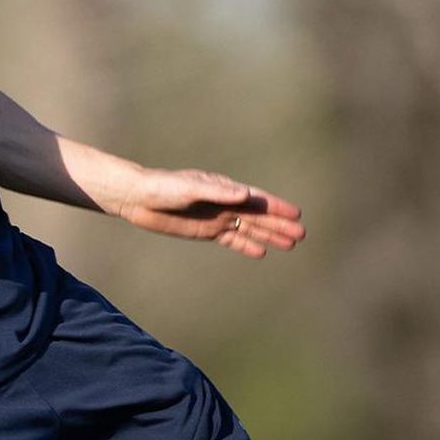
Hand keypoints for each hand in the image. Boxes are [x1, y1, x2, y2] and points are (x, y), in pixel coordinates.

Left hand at [118, 168, 304, 258]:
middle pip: (257, 216)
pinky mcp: (205, 230)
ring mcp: (216, 217)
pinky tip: (261, 252)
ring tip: (289, 245)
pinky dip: (246, 245)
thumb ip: (217, 192)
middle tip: (301, 235)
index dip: (276, 207)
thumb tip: (246, 194)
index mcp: (223, 188)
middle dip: (279, 225)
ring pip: (248, 228)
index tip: (296, 215)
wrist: (138, 198)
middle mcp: (224, 202)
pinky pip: (231, 239)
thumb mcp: (189, 188)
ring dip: (269, 236)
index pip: (256, 199)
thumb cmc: (162, 187)